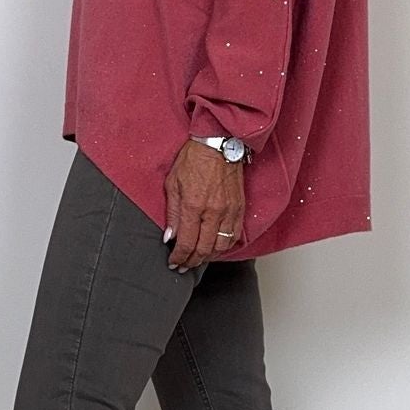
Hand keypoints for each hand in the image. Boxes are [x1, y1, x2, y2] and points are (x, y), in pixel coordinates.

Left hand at [163, 139, 244, 269]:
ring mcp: (228, 211)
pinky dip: (224, 246)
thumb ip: (172, 213)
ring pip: (220, 246)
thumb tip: (169, 236)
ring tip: (198, 258)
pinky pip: (233, 235)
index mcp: (193, 206)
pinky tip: (215, 247)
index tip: (174, 263)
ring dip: (208, 257)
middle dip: (191, 261)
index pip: (186, 243)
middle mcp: (213, 212)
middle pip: (203, 249)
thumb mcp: (172, 183)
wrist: (218, 143)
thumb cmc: (193, 159)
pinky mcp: (239, 208)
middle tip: (184, 266)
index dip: (179, 257)